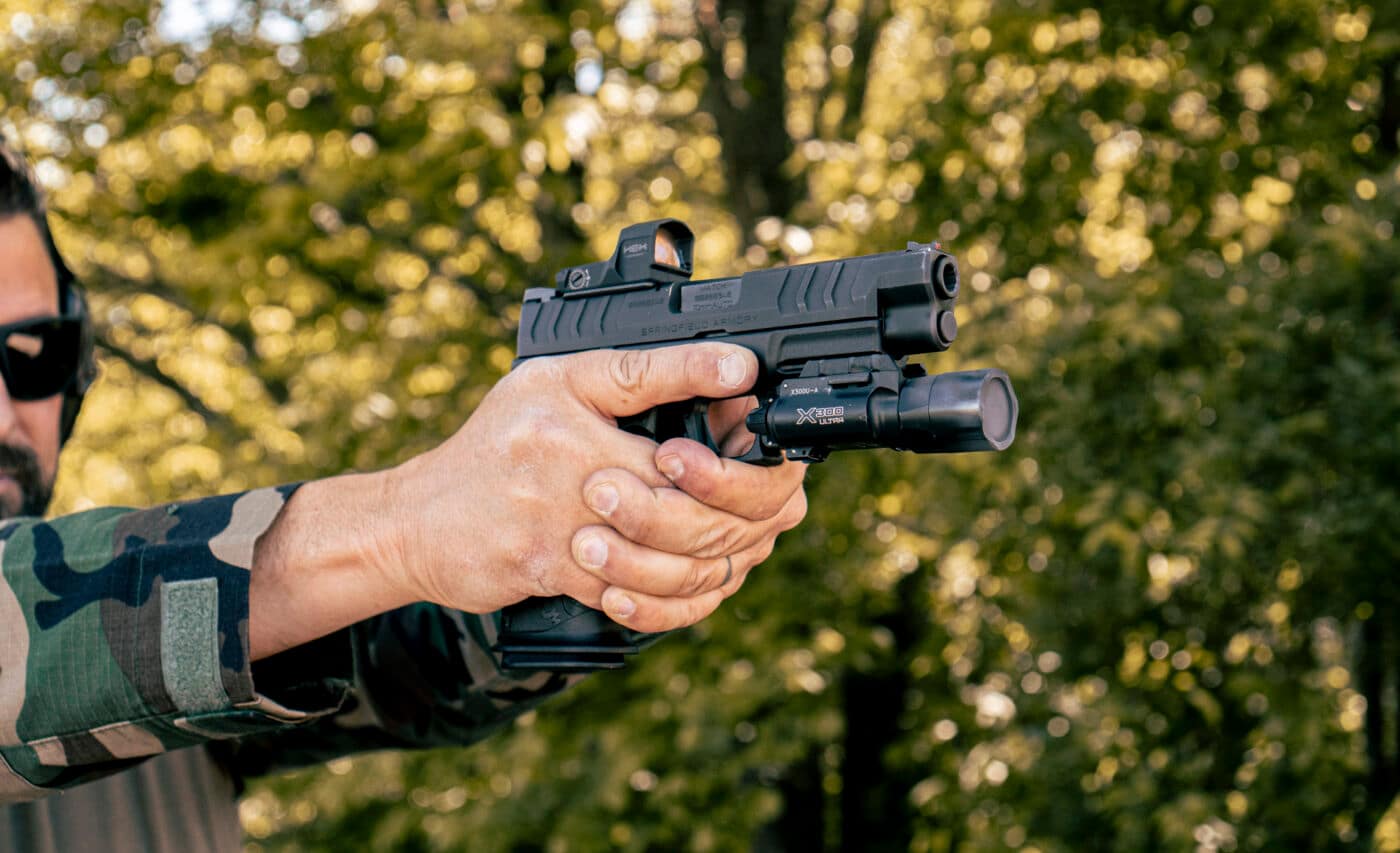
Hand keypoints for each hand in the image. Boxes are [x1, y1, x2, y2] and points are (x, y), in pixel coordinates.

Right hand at [380, 344, 806, 630]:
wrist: (416, 521)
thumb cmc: (493, 445)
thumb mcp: (556, 382)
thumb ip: (641, 372)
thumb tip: (732, 363)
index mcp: (578, 420)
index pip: (677, 427)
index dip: (733, 449)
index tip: (759, 440)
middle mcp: (571, 474)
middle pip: (685, 504)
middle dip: (735, 510)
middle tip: (761, 505)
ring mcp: (562, 530)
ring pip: (667, 559)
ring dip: (709, 558)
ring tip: (731, 545)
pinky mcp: (551, 574)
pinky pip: (629, 597)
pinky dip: (668, 597)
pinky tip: (686, 580)